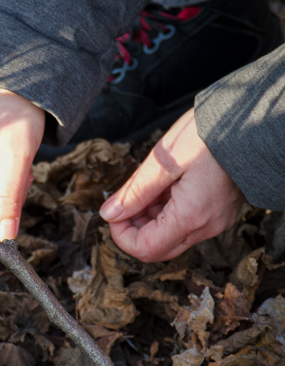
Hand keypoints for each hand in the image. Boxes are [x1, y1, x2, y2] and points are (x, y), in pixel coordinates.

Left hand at [99, 109, 245, 262]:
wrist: (255, 116)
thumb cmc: (211, 133)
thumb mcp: (164, 160)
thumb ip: (134, 192)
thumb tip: (109, 214)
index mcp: (191, 217)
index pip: (145, 249)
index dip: (121, 236)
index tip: (114, 213)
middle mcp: (207, 226)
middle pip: (158, 248)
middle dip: (134, 228)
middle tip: (128, 201)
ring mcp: (216, 220)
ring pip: (170, 236)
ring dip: (150, 219)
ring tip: (148, 187)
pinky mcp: (219, 211)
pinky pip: (186, 223)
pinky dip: (167, 211)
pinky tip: (164, 187)